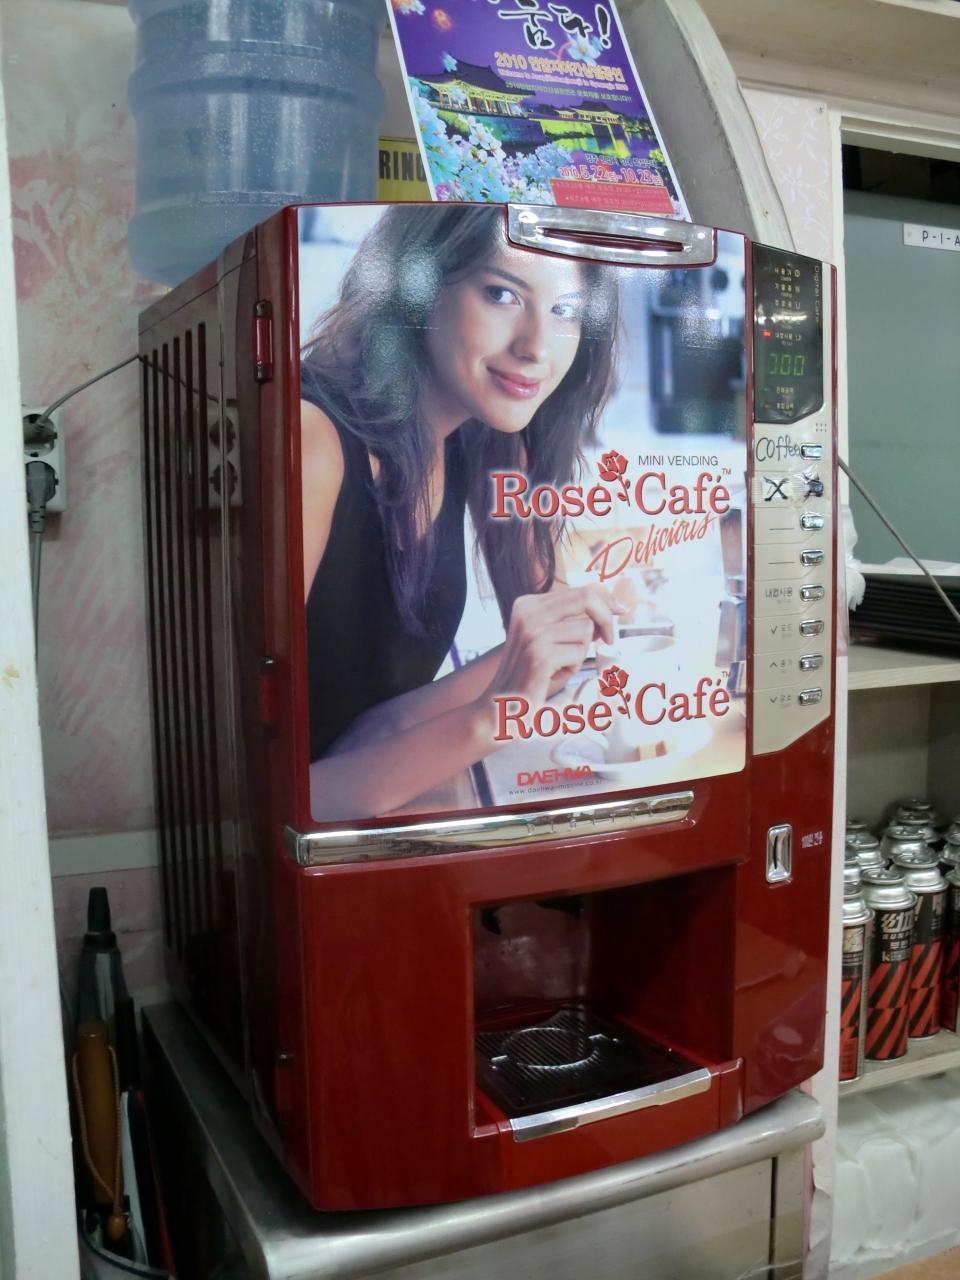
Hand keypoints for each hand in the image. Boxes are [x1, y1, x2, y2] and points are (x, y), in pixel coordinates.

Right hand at [479, 585, 625, 718]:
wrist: (500, 705)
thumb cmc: (529, 674)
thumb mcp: (547, 638)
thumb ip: (569, 619)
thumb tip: (609, 607)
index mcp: (527, 604)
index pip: (579, 590)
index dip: (605, 600)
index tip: (620, 610)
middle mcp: (527, 613)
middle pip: (586, 598)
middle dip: (606, 618)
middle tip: (610, 639)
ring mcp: (532, 633)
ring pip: (586, 629)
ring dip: (581, 651)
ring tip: (560, 664)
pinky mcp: (540, 655)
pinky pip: (578, 652)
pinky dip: (573, 667)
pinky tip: (554, 675)